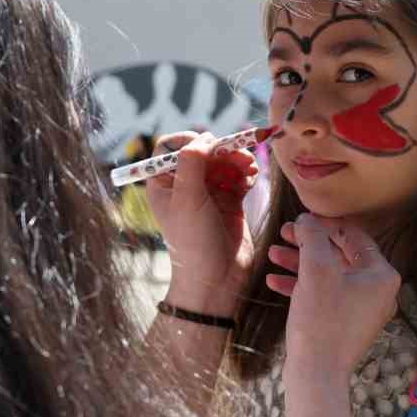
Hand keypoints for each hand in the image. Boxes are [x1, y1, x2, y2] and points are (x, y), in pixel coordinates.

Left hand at [143, 131, 259, 314]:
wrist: (217, 279)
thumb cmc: (193, 242)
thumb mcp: (187, 199)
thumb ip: (191, 163)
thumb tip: (204, 137)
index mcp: (164, 184)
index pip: (170, 148)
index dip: (189, 140)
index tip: (208, 145)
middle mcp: (185, 186)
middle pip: (203, 151)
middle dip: (222, 150)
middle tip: (240, 154)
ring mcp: (208, 193)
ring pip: (223, 162)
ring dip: (238, 159)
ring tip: (250, 167)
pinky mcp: (229, 202)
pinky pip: (238, 177)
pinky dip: (246, 173)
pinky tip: (252, 178)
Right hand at [266, 214, 399, 378]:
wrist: (317, 374)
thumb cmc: (321, 321)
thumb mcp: (316, 270)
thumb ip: (312, 237)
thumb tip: (307, 220)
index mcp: (382, 275)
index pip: (355, 236)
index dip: (325, 224)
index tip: (300, 219)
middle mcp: (377, 292)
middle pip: (341, 254)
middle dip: (309, 244)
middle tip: (285, 234)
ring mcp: (361, 310)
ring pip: (329, 275)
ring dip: (300, 263)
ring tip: (273, 255)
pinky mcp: (344, 324)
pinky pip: (325, 296)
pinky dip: (302, 286)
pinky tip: (274, 282)